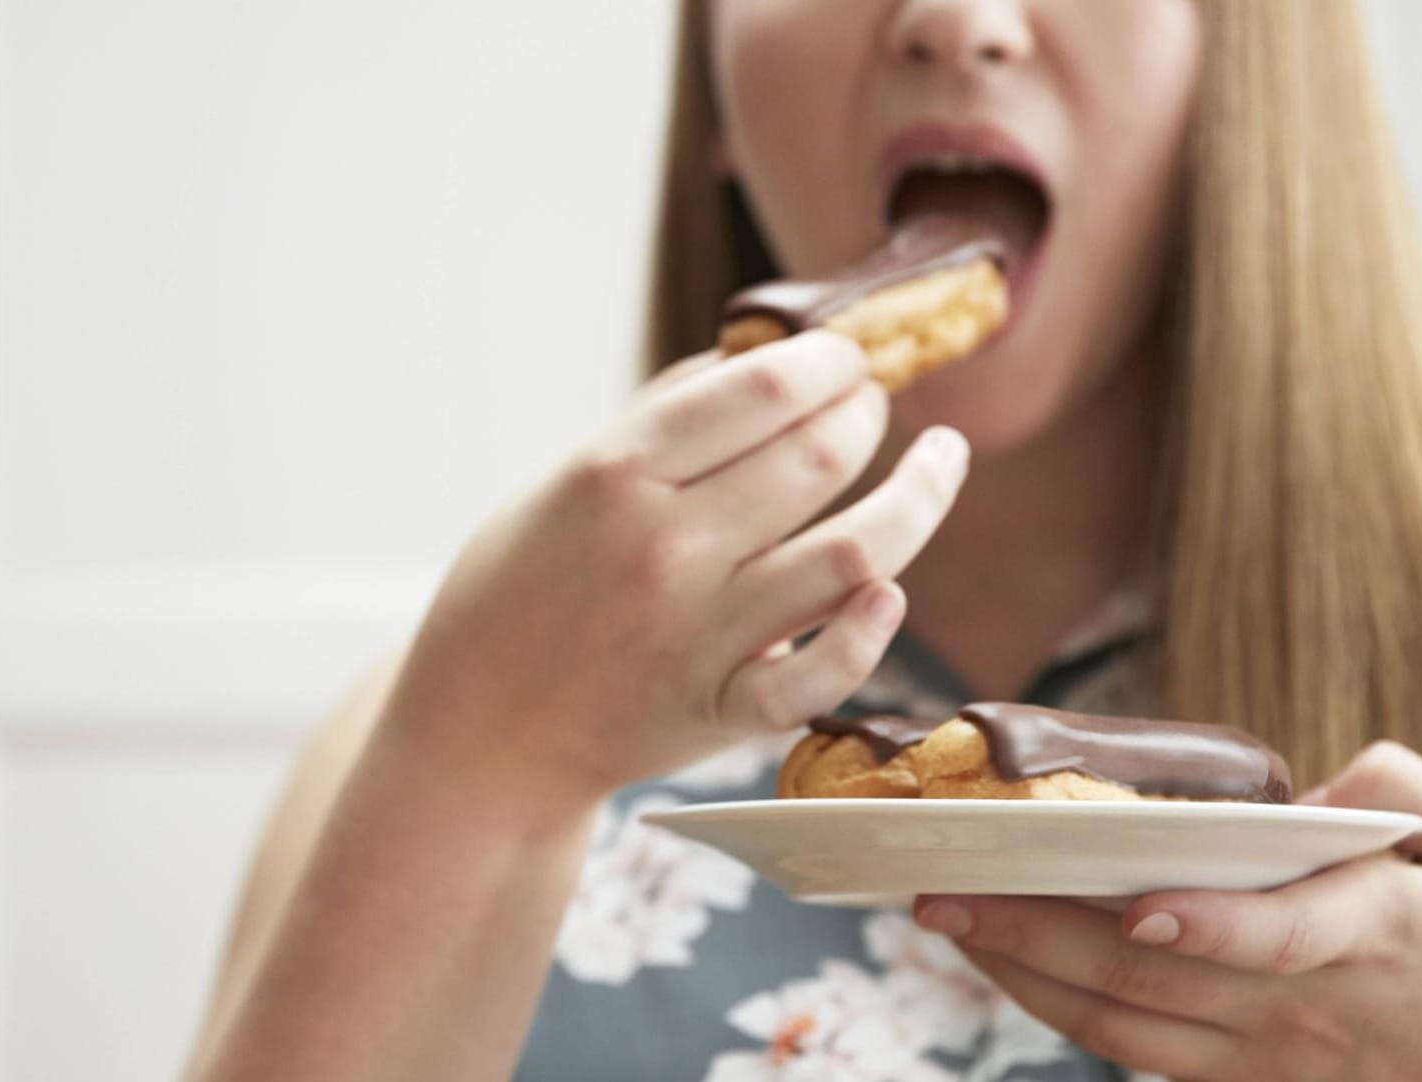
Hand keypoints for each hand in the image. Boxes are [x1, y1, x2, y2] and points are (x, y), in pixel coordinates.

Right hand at [385, 332, 968, 801]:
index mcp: (615, 474)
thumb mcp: (561, 479)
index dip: (828, 359)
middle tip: (876, 402)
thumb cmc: (519, 590)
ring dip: (922, 495)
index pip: (762, 389)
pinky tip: (889, 589)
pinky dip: (870, 630)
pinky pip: (825, 673)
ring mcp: (701, 634)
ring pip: (858, 553)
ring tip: (941, 460)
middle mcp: (666, 548)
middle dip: (870, 413)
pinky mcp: (723, 710)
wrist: (480, 727)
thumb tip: (765, 354)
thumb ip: (662, 416)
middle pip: (821, 456)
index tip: (847, 354)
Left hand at [913, 741, 1421, 1080]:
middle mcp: (1296, 1006)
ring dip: (1023, 973)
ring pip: (1122, 1026)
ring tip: (946, 921)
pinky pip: (1130, 1052)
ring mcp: (1259, 1055)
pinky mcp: (1236, 1081)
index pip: (1278, 938)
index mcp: (1367, 934)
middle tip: (944, 890)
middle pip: (1153, 980)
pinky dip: (1056, 1009)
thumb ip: (1396, 794)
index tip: (1139, 909)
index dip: (1208, 926)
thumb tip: (1306, 786)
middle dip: (1038, 934)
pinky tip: (1001, 963)